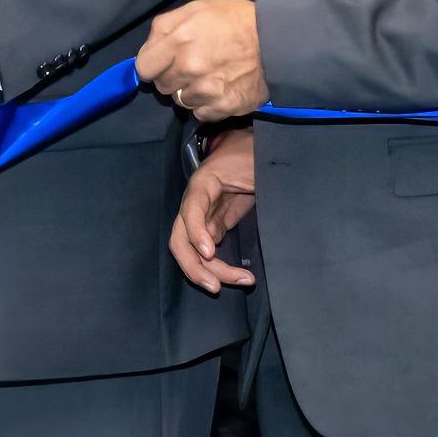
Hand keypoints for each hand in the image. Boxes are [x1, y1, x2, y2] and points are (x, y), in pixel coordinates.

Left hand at [137, 0, 266, 120]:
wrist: (277, 41)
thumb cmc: (234, 21)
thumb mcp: (195, 10)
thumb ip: (163, 28)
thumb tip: (146, 52)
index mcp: (179, 40)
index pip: (144, 68)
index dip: (152, 64)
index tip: (164, 62)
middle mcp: (190, 67)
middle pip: (162, 86)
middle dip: (172, 77)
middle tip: (191, 66)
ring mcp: (207, 89)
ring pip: (181, 101)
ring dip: (190, 92)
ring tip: (208, 77)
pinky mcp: (224, 106)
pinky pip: (200, 113)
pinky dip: (207, 105)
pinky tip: (219, 90)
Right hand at [169, 125, 257, 293]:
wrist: (255, 150)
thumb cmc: (255, 151)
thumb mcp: (257, 162)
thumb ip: (254, 180)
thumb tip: (257, 198)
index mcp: (203, 184)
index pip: (190, 210)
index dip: (196, 232)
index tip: (210, 253)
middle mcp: (196, 205)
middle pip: (180, 241)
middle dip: (194, 266)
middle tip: (216, 286)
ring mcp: (203, 219)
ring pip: (194, 252)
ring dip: (211, 272)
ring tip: (244, 280)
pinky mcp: (215, 227)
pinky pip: (208, 253)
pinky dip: (220, 268)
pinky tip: (240, 276)